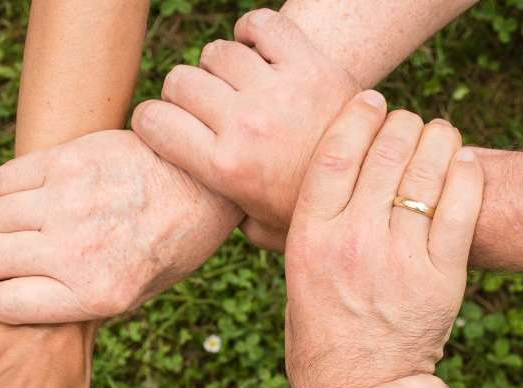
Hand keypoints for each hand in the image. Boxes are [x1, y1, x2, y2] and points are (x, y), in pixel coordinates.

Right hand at [0, 130, 242, 323]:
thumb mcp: (138, 294)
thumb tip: (23, 299)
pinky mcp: (69, 161)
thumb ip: (80, 301)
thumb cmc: (172, 245)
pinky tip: (34, 194)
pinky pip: (4, 179)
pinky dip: (7, 190)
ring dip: (2, 224)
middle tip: (18, 255)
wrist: (205, 186)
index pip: (1, 304)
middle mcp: (77, 252)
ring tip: (30, 223)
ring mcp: (70, 203)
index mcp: (96, 295)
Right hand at [131, 9, 358, 251]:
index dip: (149, 120)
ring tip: (234, 86)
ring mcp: (278, 91)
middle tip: (201, 108)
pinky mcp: (311, 64)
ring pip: (216, 52)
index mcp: (224, 169)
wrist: (372, 187)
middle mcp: (245, 125)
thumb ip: (221, 213)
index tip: (161, 125)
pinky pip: (261, 25)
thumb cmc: (306, 211)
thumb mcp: (257, 228)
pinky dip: (252, 32)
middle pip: (180, 81)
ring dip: (218, 67)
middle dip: (181, 94)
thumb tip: (196, 204)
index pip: (153, 121)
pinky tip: (256, 52)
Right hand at [283, 91, 483, 387]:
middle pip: (386, 150)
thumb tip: (297, 190)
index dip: (357, 114)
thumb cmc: (317, 335)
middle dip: (400, 123)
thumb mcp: (293, 280)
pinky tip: (459, 164)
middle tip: (405, 124)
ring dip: (436, 139)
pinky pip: (462, 205)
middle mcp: (352, 244)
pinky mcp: (441, 279)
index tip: (370, 99)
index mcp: (309, 241)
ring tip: (434, 137)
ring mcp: (399, 260)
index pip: (335, 152)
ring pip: (427, 169)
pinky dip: (465, 172)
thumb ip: (298, 233)